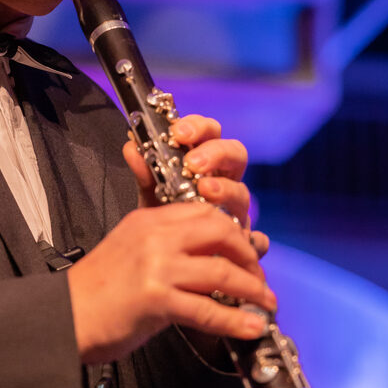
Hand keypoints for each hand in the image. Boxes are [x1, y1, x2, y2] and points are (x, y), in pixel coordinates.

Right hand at [67, 202, 276, 364]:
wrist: (61, 318)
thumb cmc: (95, 292)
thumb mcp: (129, 250)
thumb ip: (165, 245)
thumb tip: (210, 259)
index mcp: (149, 221)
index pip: (205, 212)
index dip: (234, 232)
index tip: (246, 252)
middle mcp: (155, 237)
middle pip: (220, 232)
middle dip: (248, 256)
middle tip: (259, 278)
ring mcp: (156, 266)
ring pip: (221, 271)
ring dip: (252, 290)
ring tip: (265, 304)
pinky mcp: (155, 299)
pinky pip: (207, 309)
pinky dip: (234, 320)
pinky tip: (250, 327)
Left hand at [122, 114, 268, 256]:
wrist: (164, 259)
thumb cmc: (162, 218)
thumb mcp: (150, 193)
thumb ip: (145, 171)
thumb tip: (132, 146)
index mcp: (205, 161)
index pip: (210, 133)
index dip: (199, 127)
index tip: (178, 133)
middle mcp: (225, 181)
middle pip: (235, 154)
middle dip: (216, 154)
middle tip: (193, 163)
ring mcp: (235, 210)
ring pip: (242, 193)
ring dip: (226, 189)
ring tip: (205, 191)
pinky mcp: (242, 240)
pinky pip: (256, 238)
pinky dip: (254, 239)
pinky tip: (242, 238)